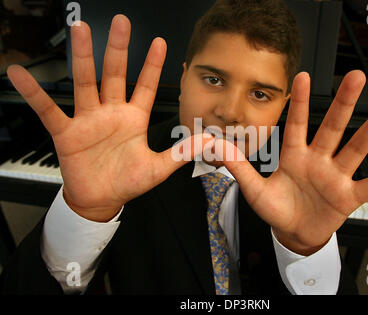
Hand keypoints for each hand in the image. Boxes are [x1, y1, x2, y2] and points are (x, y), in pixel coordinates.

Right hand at [7, 15, 211, 221]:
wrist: (101, 200)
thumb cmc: (127, 183)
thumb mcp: (157, 169)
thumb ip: (179, 154)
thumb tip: (206, 142)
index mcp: (134, 119)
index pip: (145, 86)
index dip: (152, 65)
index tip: (160, 42)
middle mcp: (111, 113)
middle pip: (114, 74)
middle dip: (118, 49)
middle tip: (121, 22)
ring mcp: (88, 120)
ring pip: (85, 83)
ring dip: (82, 57)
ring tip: (79, 30)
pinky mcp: (67, 133)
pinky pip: (49, 110)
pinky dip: (35, 94)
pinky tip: (21, 75)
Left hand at [223, 70, 367, 254]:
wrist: (293, 233)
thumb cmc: (276, 209)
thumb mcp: (254, 190)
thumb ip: (240, 169)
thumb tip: (218, 147)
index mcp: (294, 156)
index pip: (298, 124)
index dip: (301, 102)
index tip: (303, 76)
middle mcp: (318, 160)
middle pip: (333, 127)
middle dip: (344, 103)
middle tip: (356, 77)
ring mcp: (336, 176)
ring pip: (357, 148)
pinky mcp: (349, 196)